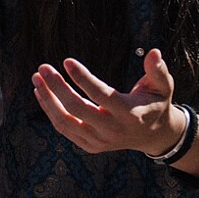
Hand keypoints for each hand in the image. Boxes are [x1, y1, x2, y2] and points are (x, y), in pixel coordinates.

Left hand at [31, 49, 179, 155]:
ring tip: (36, 77)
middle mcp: (113, 130)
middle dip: (57, 87)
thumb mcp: (162, 87)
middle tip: (43, 67)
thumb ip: (157, 70)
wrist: (154, 136)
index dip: (82, 78)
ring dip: (48, 99)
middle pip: (77, 109)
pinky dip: (51, 111)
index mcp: (130, 114)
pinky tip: (41, 92)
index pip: (101, 96)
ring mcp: (100, 141)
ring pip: (65, 122)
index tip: (66, 61)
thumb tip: (153, 51)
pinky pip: (64, 129)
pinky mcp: (90, 146)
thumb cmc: (156, 104)